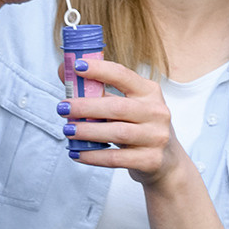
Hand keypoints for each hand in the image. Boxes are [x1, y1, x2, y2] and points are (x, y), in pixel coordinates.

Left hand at [59, 57, 179, 185]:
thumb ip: (97, 90)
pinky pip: (116, 158)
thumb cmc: (138, 126)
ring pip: (117, 133)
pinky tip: (77, 153)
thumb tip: (64, 70)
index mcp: (149, 92)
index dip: (99, 70)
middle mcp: (157, 112)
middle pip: (116, 107)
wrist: (167, 161)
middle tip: (62, 108)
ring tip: (67, 130)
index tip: (76, 66)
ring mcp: (156, 137)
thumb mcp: (125, 105)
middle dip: (85, 107)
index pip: (123, 75)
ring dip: (87, 131)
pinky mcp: (151, 160)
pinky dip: (93, 156)